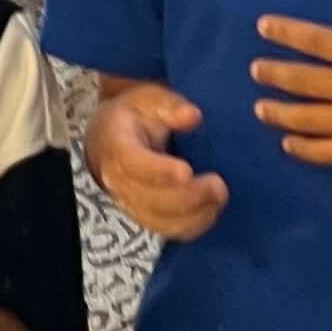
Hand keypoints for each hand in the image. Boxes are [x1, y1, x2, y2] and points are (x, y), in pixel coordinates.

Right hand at [89, 83, 226, 239]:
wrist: (112, 139)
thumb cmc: (135, 116)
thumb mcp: (149, 99)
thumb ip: (170, 105)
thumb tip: (192, 116)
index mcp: (116, 146)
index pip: (134, 164)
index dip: (160, 171)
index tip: (187, 171)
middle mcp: (118, 181)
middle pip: (151, 200)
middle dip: (189, 197)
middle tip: (219, 185)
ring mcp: (130, 202)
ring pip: (162, 221)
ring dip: (195, 215)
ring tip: (219, 197)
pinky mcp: (146, 216)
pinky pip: (170, 231)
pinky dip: (194, 225)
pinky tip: (213, 209)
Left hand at [250, 0, 331, 173]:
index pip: (317, 41)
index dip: (288, 32)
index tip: (264, 27)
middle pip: (304, 81)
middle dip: (275, 74)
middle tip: (255, 70)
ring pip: (308, 118)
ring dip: (280, 113)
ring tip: (259, 108)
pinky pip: (327, 151)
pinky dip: (304, 149)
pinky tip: (288, 145)